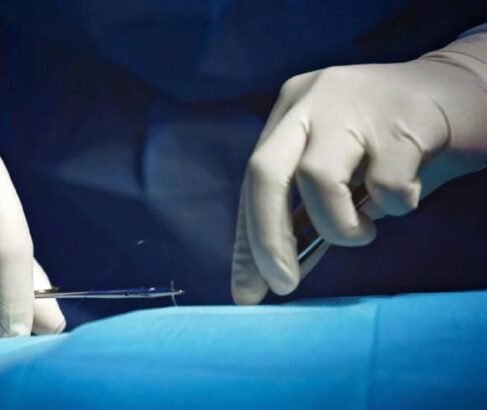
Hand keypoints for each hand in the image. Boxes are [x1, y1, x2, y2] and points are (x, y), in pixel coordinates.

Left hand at [232, 33, 486, 303]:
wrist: (468, 92)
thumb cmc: (397, 144)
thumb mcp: (344, 176)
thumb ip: (309, 217)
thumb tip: (275, 275)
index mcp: (291, 111)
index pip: (254, 181)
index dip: (249, 240)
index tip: (248, 292)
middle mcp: (312, 98)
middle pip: (265, 172)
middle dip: (267, 238)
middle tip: (283, 284)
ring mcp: (354, 102)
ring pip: (318, 177)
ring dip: (341, 225)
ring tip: (367, 228)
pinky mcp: (401, 116)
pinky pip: (385, 185)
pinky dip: (396, 206)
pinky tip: (410, 188)